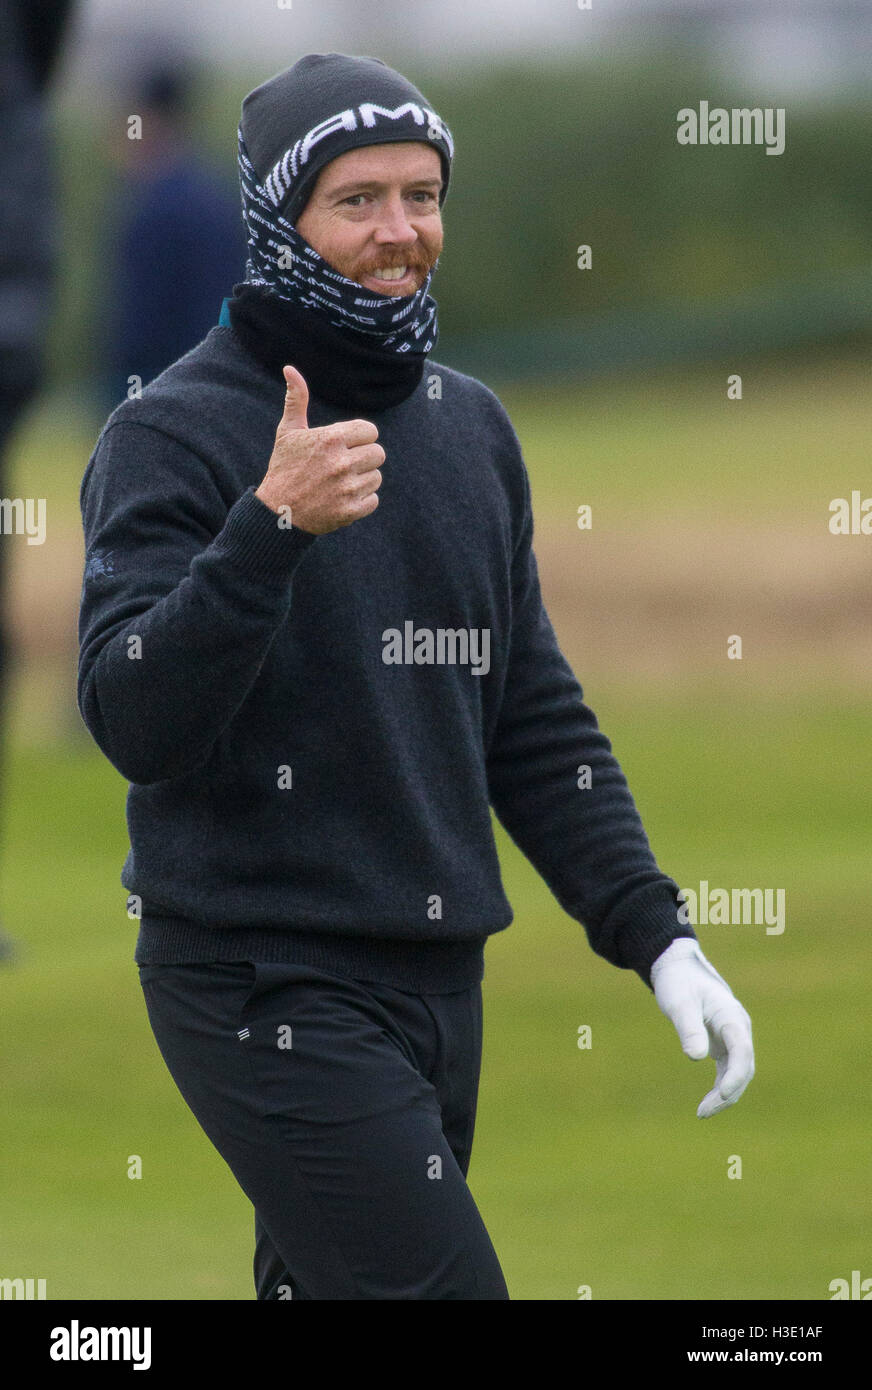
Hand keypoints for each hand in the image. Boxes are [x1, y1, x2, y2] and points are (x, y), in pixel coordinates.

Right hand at [255, 365, 384, 533]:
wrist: (277, 513)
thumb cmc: (284, 468)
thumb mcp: (288, 432)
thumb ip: (296, 400)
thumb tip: (290, 369)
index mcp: (330, 439)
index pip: (370, 431)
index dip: (359, 438)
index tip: (345, 446)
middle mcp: (341, 462)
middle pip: (378, 454)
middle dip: (363, 459)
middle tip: (343, 465)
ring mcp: (347, 488)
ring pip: (376, 477)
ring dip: (362, 480)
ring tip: (340, 483)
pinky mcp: (350, 511)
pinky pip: (373, 500)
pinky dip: (361, 501)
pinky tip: (342, 498)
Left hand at [650, 937, 754, 1117]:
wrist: (680, 970)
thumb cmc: (679, 983)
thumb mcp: (679, 1003)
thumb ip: (688, 1027)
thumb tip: (696, 1057)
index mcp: (731, 1016)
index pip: (741, 1050)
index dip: (735, 1075)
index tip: (721, 1094)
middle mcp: (738, 1029)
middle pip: (744, 1067)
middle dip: (728, 1092)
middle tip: (703, 1112)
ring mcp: (733, 1038)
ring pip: (739, 1073)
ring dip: (725, 1094)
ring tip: (702, 1113)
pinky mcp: (724, 1044)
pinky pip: (729, 1071)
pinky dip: (721, 1087)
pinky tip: (707, 1103)